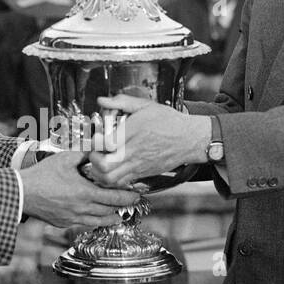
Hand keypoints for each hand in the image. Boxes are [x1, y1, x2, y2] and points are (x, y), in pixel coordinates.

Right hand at [20, 148, 140, 230]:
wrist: (22, 193)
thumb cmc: (42, 174)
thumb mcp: (65, 158)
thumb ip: (85, 153)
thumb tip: (99, 145)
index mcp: (85, 192)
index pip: (114, 198)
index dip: (128, 198)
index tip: (137, 196)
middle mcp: (82, 209)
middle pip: (110, 211)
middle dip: (123, 208)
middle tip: (131, 204)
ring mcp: (73, 218)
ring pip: (99, 222)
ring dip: (111, 218)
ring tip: (118, 215)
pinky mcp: (64, 223)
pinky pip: (84, 224)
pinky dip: (95, 221)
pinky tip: (97, 217)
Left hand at [85, 94, 211, 187]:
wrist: (190, 139)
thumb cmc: (169, 121)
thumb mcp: (146, 106)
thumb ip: (122, 102)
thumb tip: (102, 100)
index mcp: (134, 132)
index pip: (106, 143)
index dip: (95, 142)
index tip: (95, 136)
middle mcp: (134, 151)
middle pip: (105, 165)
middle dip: (93, 159)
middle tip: (94, 151)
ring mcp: (138, 165)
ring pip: (111, 179)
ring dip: (99, 171)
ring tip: (101, 161)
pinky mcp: (142, 174)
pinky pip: (121, 183)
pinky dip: (111, 179)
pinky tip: (111, 168)